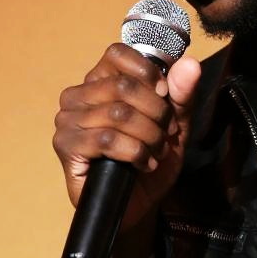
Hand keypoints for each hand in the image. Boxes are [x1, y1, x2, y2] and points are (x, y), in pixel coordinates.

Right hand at [53, 43, 200, 257]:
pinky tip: (142, 164)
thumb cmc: (151, 158)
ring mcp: (68, 120)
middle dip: (156, 112)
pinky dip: (135, 152)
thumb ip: (182, 94)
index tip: (164, 93)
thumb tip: (190, 63)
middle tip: (165, 134)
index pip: (117, 53)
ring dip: (148, 136)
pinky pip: (106, 139)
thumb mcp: (175, 124)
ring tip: (155, 152)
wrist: (140, 204)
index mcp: (102, 80)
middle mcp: (79, 95)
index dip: (147, 71)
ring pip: (118, 113)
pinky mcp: (67, 147)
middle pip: (123, 85)